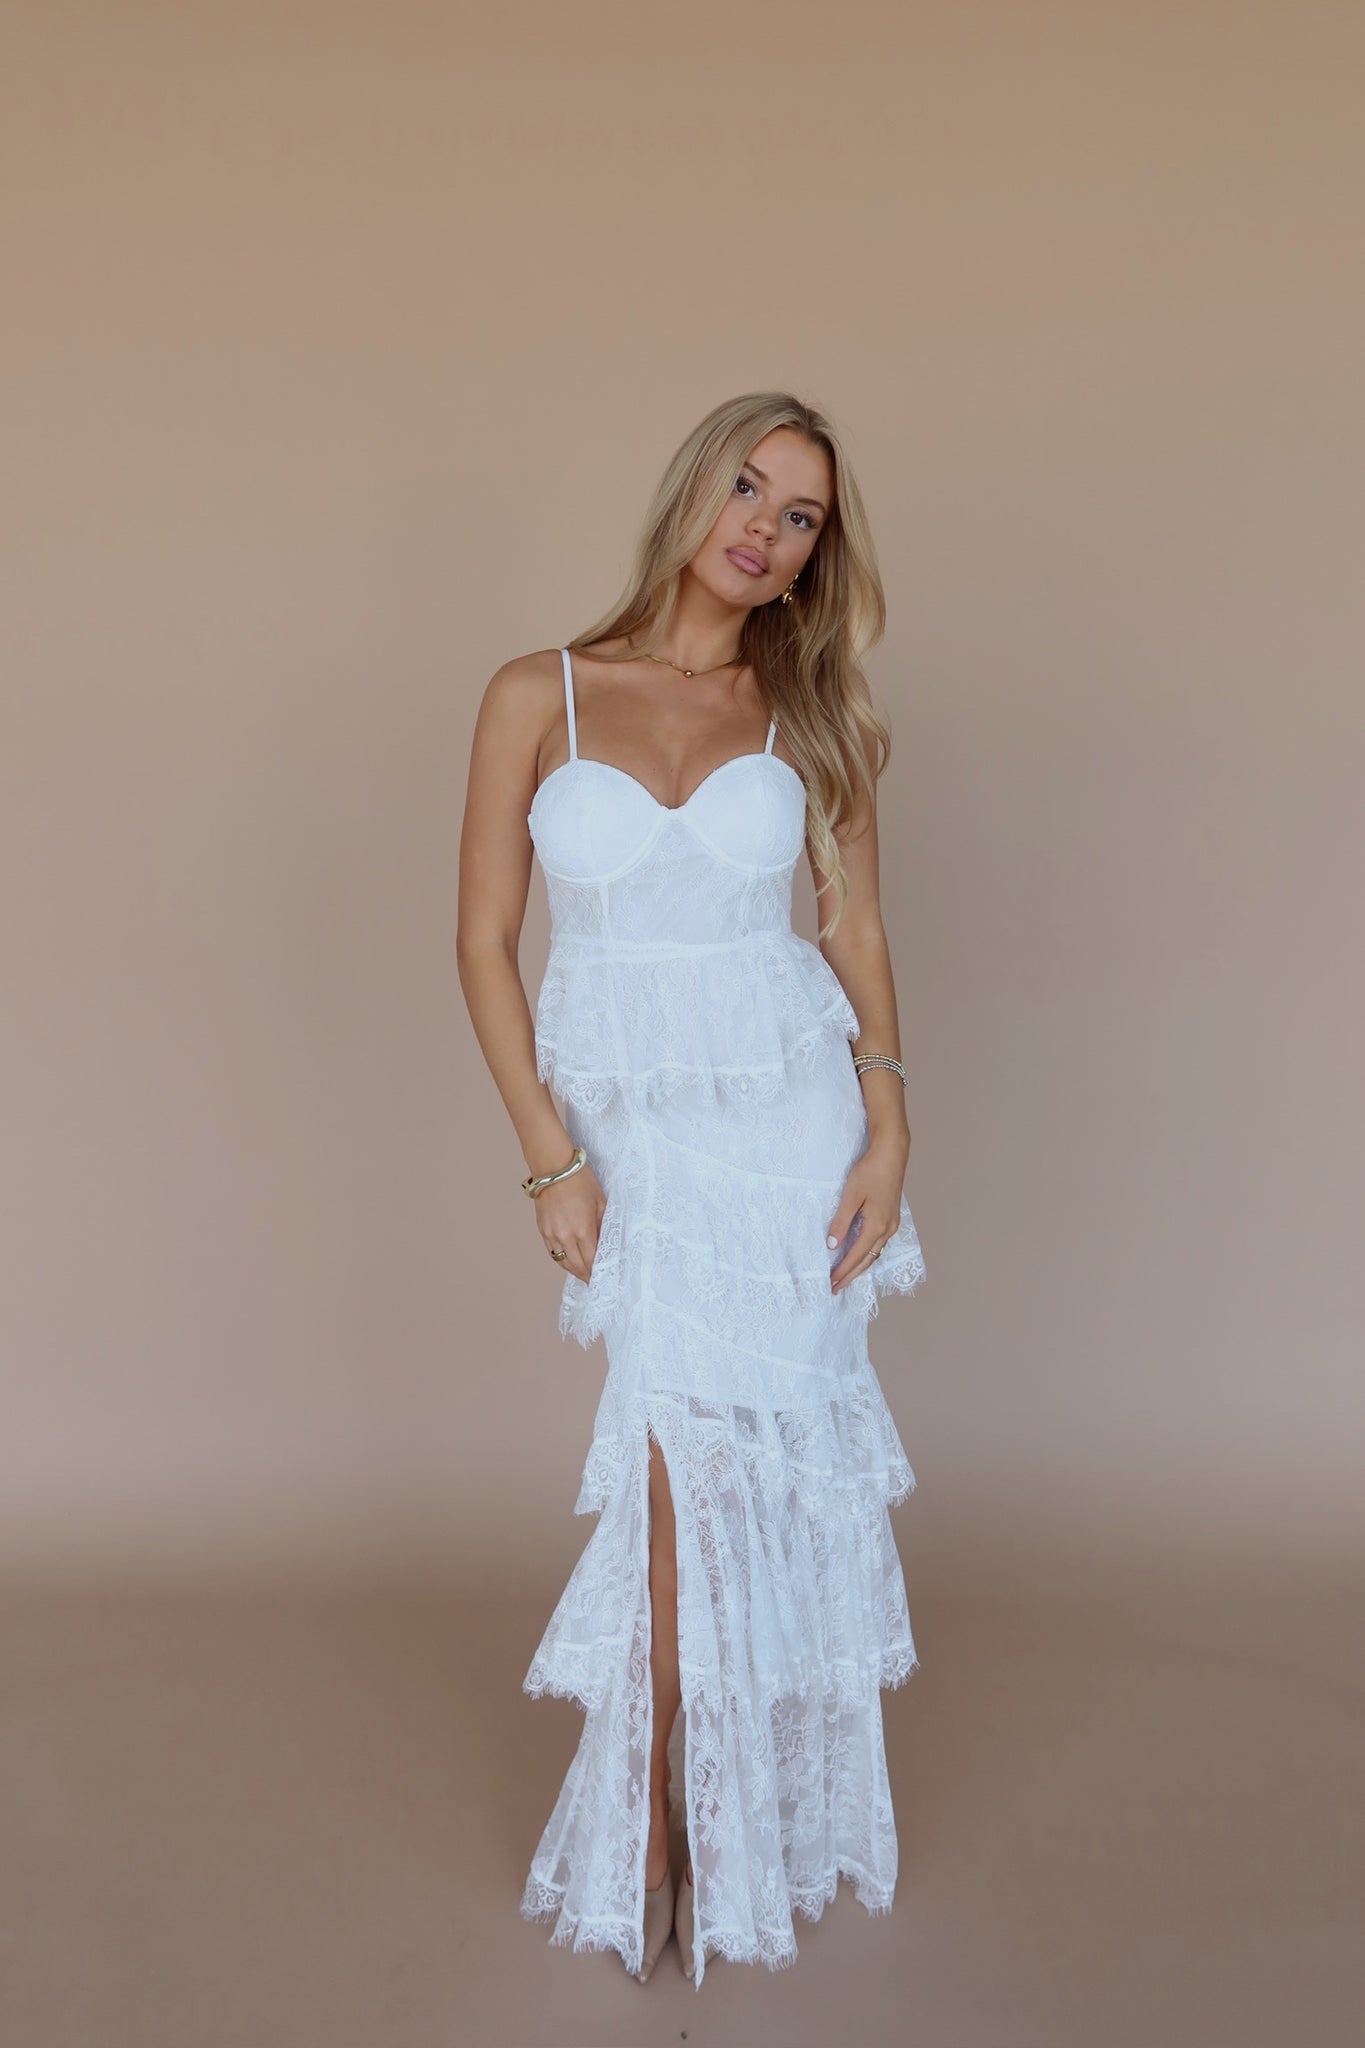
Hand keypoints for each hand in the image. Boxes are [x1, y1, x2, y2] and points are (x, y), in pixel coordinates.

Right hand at [533, 1158, 607, 1284]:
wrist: (554, 1168)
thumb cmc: (580, 1180)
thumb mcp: (601, 1202)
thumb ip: (604, 1225)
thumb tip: (606, 1243)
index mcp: (582, 1230)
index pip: (592, 1261)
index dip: (598, 1272)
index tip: (605, 1278)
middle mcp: (565, 1236)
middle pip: (577, 1266)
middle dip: (587, 1275)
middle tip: (596, 1282)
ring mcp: (551, 1234)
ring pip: (563, 1262)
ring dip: (574, 1270)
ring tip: (584, 1274)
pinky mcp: (542, 1230)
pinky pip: (552, 1252)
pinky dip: (562, 1260)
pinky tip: (569, 1261)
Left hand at [826, 1138, 907, 1293]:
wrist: (892, 1154)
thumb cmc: (870, 1171)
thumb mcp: (851, 1196)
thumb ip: (841, 1222)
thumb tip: (832, 1245)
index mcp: (877, 1226)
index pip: (856, 1256)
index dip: (843, 1271)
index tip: (831, 1283)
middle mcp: (888, 1229)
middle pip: (868, 1260)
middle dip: (851, 1275)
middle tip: (836, 1288)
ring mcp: (892, 1224)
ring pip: (874, 1253)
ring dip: (860, 1267)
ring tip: (846, 1277)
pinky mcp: (891, 1217)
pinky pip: (878, 1243)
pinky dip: (867, 1254)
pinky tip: (860, 1256)